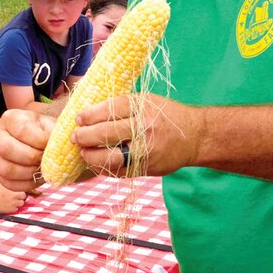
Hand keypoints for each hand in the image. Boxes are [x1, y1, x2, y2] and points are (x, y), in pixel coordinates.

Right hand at [0, 109, 54, 191]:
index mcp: (10, 118)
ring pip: (6, 169)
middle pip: (7, 149)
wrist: (32, 141)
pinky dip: (26, 184)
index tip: (50, 145)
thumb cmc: (41, 131)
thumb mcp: (49, 125)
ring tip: (42, 169)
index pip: (22, 130)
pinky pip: (8, 183)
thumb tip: (59, 146)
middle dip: (31, 157)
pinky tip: (37, 178)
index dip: (39, 140)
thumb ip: (54, 132)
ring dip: (29, 173)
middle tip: (44, 159)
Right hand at [0, 179, 27, 213]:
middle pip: (24, 196)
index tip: (17, 189)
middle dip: (21, 195)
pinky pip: (16, 209)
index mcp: (14, 188)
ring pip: (21, 203)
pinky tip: (8, 204)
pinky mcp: (10, 210)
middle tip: (15, 194)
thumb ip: (9, 179)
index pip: (25, 188)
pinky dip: (14, 207)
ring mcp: (13, 204)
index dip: (21, 188)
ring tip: (11, 199)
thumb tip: (14, 176)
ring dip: (18, 202)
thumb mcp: (1, 180)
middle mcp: (15, 196)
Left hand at [74, 93, 203, 176]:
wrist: (196, 136)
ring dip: (91, 156)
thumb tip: (88, 111)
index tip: (79, 119)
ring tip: (83, 152)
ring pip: (111, 156)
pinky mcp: (147, 167)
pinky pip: (119, 171)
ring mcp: (146, 150)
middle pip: (107, 133)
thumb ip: (122, 106)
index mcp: (144, 107)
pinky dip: (104, 167)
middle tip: (76, 137)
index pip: (111, 108)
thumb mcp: (148, 101)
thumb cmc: (166, 116)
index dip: (91, 115)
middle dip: (85, 136)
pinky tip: (96, 162)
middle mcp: (145, 128)